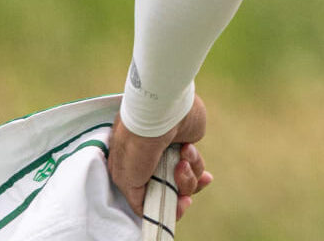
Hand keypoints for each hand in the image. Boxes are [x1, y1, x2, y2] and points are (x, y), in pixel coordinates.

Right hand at [107, 97, 213, 220]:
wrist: (161, 112)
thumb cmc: (138, 144)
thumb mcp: (127, 179)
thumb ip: (137, 200)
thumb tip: (149, 210)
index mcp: (130, 173)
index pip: (148, 199)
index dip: (164, 206)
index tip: (178, 206)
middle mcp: (149, 167)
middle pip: (170, 193)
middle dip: (179, 190)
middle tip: (181, 184)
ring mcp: (169, 158)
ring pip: (185, 183)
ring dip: (187, 175)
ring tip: (183, 161)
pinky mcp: (187, 148)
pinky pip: (196, 167)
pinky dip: (194, 161)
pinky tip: (188, 148)